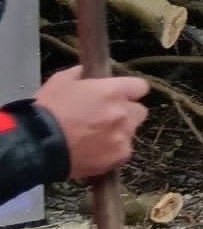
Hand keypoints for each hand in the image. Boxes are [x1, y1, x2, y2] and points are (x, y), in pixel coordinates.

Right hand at [33, 67, 150, 179]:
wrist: (37, 145)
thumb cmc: (47, 112)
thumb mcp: (60, 82)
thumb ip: (79, 74)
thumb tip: (85, 71)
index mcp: (113, 91)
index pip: (140, 87)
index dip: (130, 91)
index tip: (121, 95)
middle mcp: (123, 113)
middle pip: (139, 111)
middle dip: (126, 113)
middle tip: (106, 117)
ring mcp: (123, 136)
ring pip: (132, 132)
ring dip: (119, 132)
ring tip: (96, 137)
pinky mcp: (119, 156)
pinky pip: (124, 151)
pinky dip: (113, 151)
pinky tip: (95, 151)